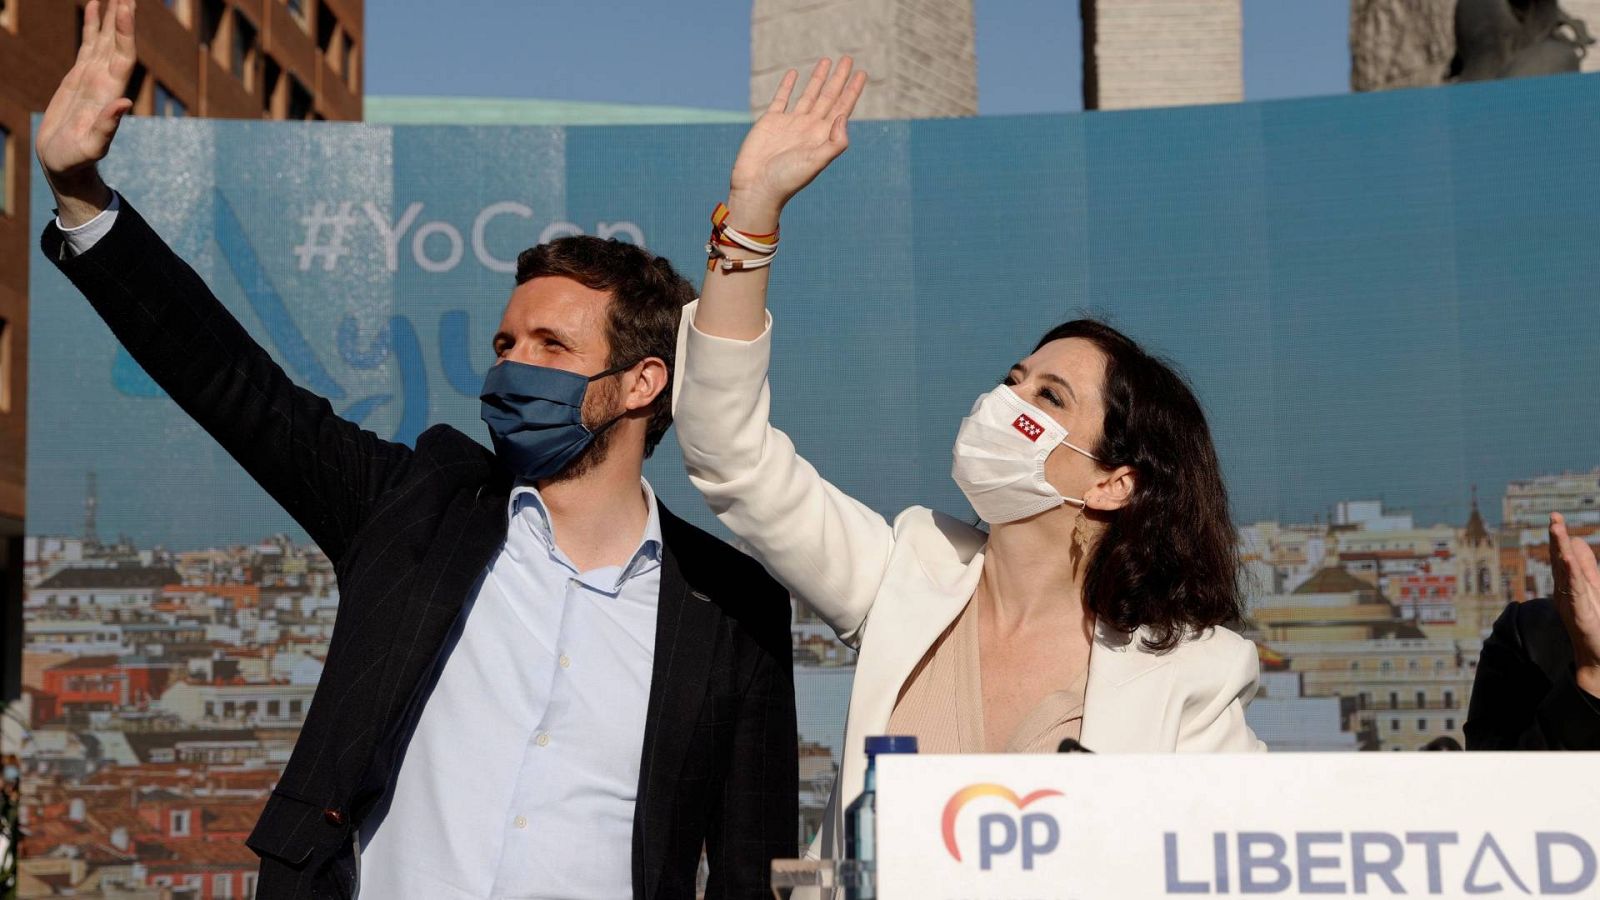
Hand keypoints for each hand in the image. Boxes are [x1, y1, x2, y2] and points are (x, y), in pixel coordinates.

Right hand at [35, 0, 136, 221]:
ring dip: (110, 17)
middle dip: (122, 17)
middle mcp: (106, 82)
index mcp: (110, 94)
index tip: (126, 6)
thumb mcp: (92, 146)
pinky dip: (93, 26)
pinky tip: (94, 7)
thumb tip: (124, 103)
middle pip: (117, 42)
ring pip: (104, 40)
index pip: (122, 56)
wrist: (66, 165)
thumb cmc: (78, 160)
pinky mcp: (79, 78)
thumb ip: (108, 126)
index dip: (126, 32)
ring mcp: (93, 78)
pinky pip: (88, 45)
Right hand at [726, 58, 867, 228]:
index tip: (861, 73)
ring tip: (827, 60)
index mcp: (823, 136)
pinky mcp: (771, 121)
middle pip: (828, 96)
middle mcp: (809, 127)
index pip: (842, 108)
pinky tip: (794, 73)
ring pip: (808, 94)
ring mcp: (790, 123)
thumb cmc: (787, 179)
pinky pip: (781, 99)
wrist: (757, 188)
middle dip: (839, 78)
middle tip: (849, 59)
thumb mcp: (816, 162)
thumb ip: (835, 141)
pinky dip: (787, 86)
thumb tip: (843, 115)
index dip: (852, 91)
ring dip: (818, 78)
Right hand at [1549, 512, 1599, 695]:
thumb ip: (1585, 567)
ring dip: (1560, 550)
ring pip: (1564, 571)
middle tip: (1553, 518)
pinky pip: (1573, 590)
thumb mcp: (1594, 589)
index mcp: (1571, 584)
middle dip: (1557, 538)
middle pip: (1559, 559)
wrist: (1597, 656)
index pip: (1563, 555)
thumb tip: (1577, 541)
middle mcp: (1566, 591)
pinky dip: (1570, 573)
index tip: (1556, 517)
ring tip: (1557, 530)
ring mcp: (1571, 601)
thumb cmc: (1596, 624)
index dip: (1560, 537)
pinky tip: (1567, 559)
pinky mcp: (1578, 613)